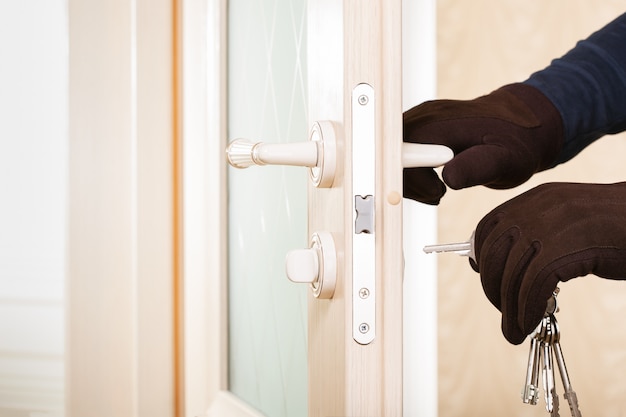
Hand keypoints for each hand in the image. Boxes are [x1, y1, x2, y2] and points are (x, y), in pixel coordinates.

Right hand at [403, 83, 562, 203]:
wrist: (522, 127)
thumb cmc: (516, 142)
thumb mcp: (504, 160)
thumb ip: (477, 167)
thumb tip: (449, 178)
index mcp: (439, 122)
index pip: (398, 150)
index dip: (406, 176)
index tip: (437, 190)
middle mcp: (423, 117)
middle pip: (388, 154)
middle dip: (407, 183)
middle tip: (439, 195)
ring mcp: (419, 122)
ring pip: (391, 157)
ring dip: (410, 182)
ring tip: (440, 191)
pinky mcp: (419, 130)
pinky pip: (400, 156)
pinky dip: (412, 176)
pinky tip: (435, 182)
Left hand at [472, 182, 625, 343]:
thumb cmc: (614, 227)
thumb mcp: (567, 218)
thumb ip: (535, 231)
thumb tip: (499, 263)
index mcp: (535, 198)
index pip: (487, 228)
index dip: (481, 256)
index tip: (486, 277)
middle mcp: (537, 208)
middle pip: (494, 254)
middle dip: (493, 288)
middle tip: (504, 311)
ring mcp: (551, 228)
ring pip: (511, 274)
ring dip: (509, 308)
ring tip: (514, 330)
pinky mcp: (566, 251)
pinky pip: (533, 286)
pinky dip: (526, 310)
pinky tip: (529, 323)